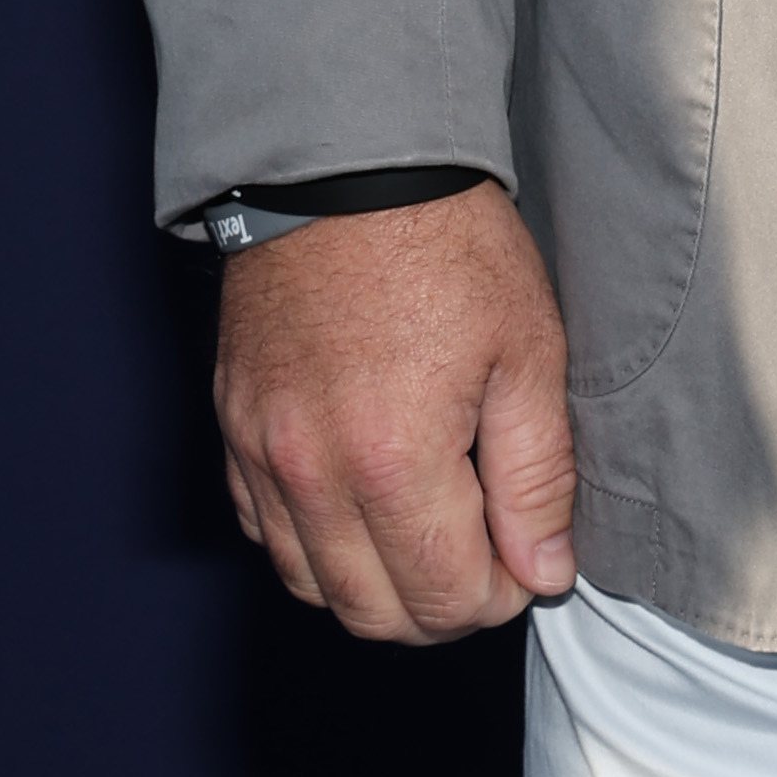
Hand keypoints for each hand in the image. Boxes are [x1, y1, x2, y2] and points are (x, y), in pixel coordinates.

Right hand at [213, 183, 577, 643]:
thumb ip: (537, 476)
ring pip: (312, 587)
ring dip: (377, 584)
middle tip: (488, 554)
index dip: (504, 594)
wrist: (348, 163)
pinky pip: (265, 532)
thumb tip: (543, 571)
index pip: (447, 600)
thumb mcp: (529, 349)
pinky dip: (316, 542)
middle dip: (442, 607)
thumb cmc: (447, 243)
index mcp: (393, 458)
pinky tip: (364, 499)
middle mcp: (311, 472)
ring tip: (431, 527)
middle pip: (374, 613)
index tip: (529, 557)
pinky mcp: (233, 428)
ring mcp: (260, 453)